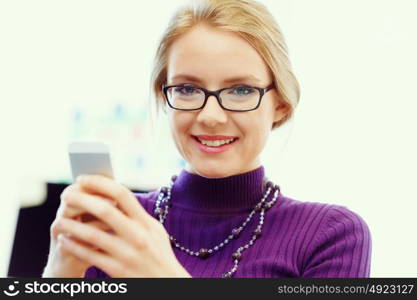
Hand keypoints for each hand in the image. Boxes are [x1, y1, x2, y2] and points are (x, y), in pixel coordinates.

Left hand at [52, 175, 190, 277]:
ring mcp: (127, 254)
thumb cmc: (158, 254)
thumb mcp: (154, 231)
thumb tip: (115, 196)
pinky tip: (65, 241)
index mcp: (145, 222)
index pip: (122, 194)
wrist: (166, 283)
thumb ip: (137, 215)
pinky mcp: (118, 271)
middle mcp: (137, 236)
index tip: (83, 179)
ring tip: (59, 220)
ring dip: (72, 225)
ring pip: (92, 235)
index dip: (100, 183)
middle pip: (104, 210)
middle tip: (66, 194)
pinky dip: (74, 247)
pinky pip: (90, 255)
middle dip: (81, 199)